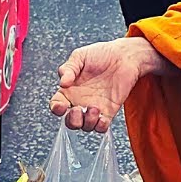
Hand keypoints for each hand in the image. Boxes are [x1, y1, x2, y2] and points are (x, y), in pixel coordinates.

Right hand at [48, 38, 171, 132]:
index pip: (57, 104)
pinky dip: (100, 126)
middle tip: (78, 110)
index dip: (56, 108)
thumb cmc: (101, 54)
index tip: (61, 106)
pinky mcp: (109, 111)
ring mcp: (94, 108)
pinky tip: (102, 117)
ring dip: (87, 123)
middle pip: (70, 121)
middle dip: (72, 121)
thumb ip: (68, 68)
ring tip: (94, 109)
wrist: (125, 56)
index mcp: (70, 89)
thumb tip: (62, 83)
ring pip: (85, 127)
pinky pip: (101, 127)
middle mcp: (80, 101)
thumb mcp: (80, 56)